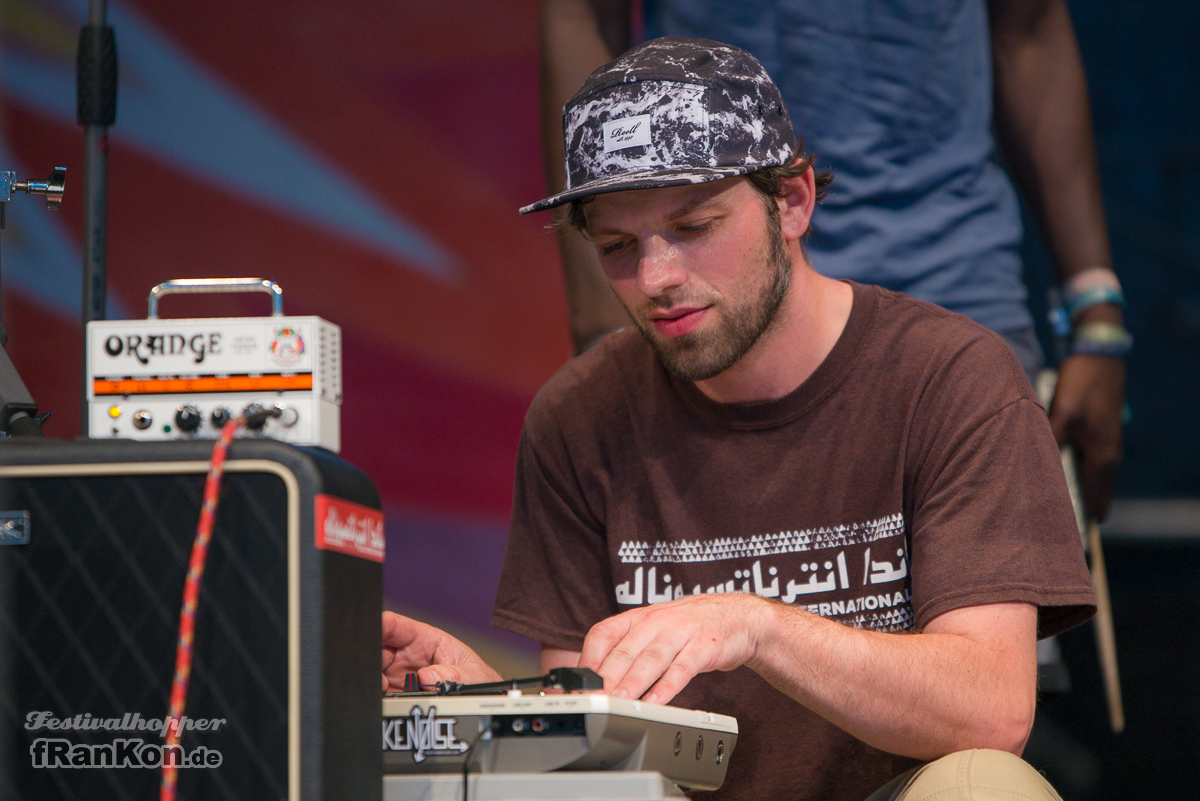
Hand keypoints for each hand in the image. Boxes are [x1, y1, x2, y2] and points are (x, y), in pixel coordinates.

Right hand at [381, 611, 501, 691]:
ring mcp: (399, 676)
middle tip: (378, 665)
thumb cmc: (479, 682)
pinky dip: (375, 694)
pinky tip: (383, 695)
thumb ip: (454, 675)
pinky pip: (378, 693)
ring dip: (373, 676)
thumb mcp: (474, 675)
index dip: (384, 624)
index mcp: (426, 640)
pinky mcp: (396, 697)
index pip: (399, 626)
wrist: (482, 705)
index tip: (377, 628)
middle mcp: (408, 656)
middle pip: (379, 646)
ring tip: (383, 684)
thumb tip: (429, 676)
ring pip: (375, 670)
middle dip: (373, 652)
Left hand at [577, 594, 766, 704]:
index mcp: (638, 618)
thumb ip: (627, 649)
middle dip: (604, 679)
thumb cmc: (690, 627)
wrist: (737, 618)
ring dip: (631, 685)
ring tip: (617, 704)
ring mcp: (681, 633)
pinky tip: (655, 704)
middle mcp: (656, 622)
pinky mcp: (704, 647)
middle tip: (591, 701)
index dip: (587, 660)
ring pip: (649, 661)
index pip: (603, 634)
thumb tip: (593, 677)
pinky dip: (666, 688)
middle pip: (623, 652)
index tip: (576, 685)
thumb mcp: (654, 629)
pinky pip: (681, 670)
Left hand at [1049, 353, 1124, 521]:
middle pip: (1092, 497)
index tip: (1057, 540)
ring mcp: (1105, 446)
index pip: (1093, 504)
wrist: (1099, 355)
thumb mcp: (1061, 414)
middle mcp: (1108, 457)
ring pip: (1087, 481)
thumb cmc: (1081, 384)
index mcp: (1102, 459)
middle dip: (1071, 512)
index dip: (1077, 523)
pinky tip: (1043, 473)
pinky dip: (1068, 473)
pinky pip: (1083, 464)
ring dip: (1067, 491)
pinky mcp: (1096, 435)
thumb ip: (1049, 443)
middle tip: (1038, 525)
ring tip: (1035, 504)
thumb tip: (1033, 472)